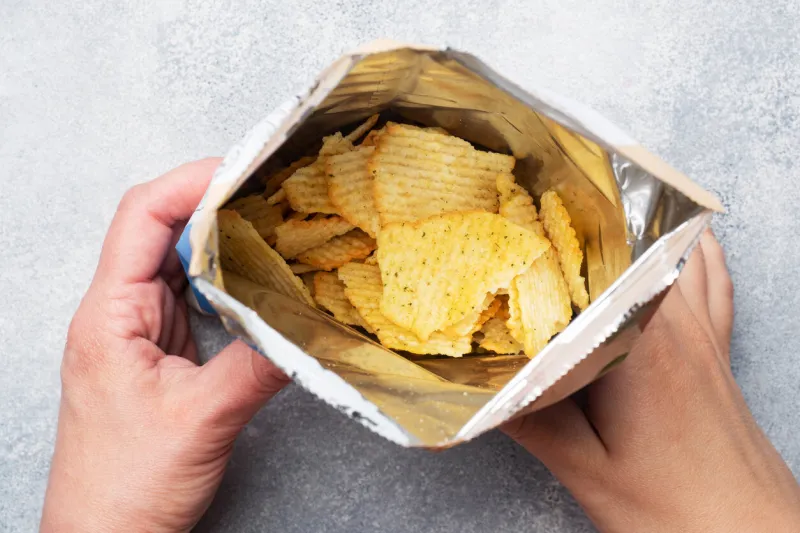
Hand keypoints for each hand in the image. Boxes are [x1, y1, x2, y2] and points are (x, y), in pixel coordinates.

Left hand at [41, 159, 289, 532]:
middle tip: (268, 189)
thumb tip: (308, 328)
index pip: (141, 219)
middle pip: (159, 230)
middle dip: (214, 202)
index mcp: (109, 316)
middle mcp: (118, 314)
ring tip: (270, 224)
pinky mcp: (158, 352)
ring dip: (222, 240)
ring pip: (178, 262)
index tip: (240, 169)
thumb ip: (259, 365)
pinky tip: (255, 279)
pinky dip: (225, 280)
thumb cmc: (125, 487)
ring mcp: (137, 332)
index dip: (189, 184)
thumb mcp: (202, 420)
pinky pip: (192, 297)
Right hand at [504, 230, 799, 532]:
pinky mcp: (718, 352)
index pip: (590, 271)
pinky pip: (713, 282)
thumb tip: (480, 385)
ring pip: (672, 257)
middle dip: (580, 233)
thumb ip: (532, 422)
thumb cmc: (679, 511)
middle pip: (628, 253)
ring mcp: (704, 336)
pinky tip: (686, 241)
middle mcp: (678, 327)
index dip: (548, 243)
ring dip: (633, 236)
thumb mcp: (588, 470)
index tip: (511, 229)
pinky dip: (696, 254)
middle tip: (535, 217)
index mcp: (641, 345)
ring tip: (592, 216)